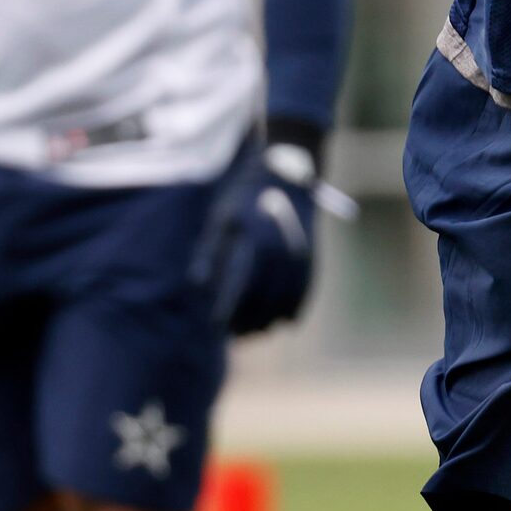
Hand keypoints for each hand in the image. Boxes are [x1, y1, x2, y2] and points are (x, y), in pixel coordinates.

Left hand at [192, 140, 345, 335]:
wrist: (288, 175)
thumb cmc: (246, 197)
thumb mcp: (222, 218)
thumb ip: (210, 251)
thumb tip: (199, 285)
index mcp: (257, 245)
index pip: (241, 292)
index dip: (229, 313)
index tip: (216, 326)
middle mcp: (282, 255)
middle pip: (265, 304)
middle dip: (249, 324)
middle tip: (234, 335)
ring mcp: (300, 259)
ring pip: (287, 304)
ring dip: (271, 322)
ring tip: (254, 331)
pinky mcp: (311, 259)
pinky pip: (304, 294)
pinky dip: (293, 310)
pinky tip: (282, 320)